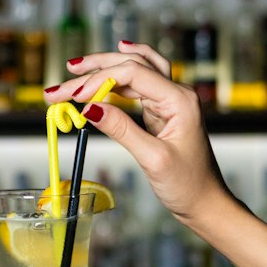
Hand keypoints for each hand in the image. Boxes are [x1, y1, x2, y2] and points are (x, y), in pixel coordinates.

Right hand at [45, 43, 232, 231]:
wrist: (205, 201)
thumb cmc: (189, 184)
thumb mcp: (153, 158)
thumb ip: (121, 129)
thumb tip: (90, 108)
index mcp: (180, 99)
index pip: (133, 73)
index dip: (99, 80)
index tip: (73, 96)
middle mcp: (176, 93)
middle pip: (131, 64)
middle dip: (93, 71)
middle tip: (61, 85)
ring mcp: (169, 99)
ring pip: (134, 68)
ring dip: (103, 68)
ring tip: (74, 69)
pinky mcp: (161, 110)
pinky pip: (137, 84)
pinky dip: (116, 77)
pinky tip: (108, 64)